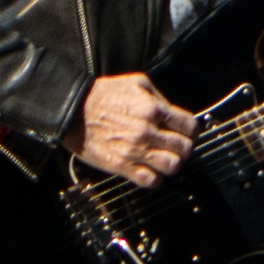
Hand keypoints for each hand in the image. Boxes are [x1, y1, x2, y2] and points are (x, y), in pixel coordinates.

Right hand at [73, 72, 196, 186]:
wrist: (72, 110)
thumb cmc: (102, 94)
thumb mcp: (135, 83)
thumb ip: (158, 97)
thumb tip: (171, 113)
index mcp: (153, 109)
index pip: (190, 126)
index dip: (191, 132)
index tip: (186, 134)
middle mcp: (147, 131)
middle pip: (184, 149)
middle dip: (183, 149)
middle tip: (174, 148)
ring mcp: (135, 150)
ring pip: (172, 167)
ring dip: (170, 164)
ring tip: (162, 160)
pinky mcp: (121, 166)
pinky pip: (150, 181)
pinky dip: (154, 178)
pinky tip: (148, 170)